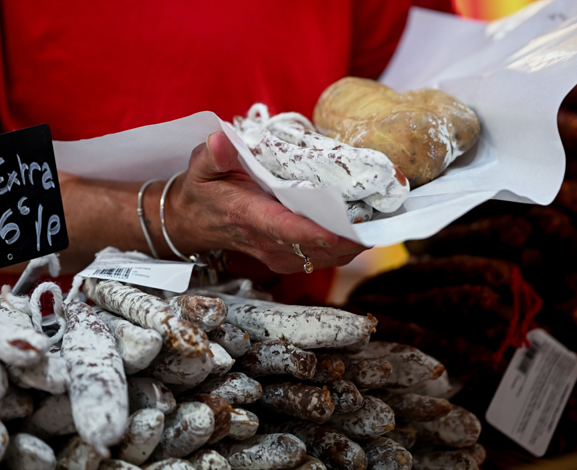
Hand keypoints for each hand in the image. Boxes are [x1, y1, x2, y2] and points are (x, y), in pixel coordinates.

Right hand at [167, 132, 367, 273]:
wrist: (194, 222)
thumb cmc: (203, 190)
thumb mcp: (200, 167)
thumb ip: (214, 154)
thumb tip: (220, 140)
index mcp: (248, 216)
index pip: (284, 228)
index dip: (311, 232)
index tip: (337, 230)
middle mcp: (267, 243)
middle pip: (314, 249)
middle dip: (348, 238)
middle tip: (380, 220)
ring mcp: (278, 255)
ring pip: (324, 258)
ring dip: (353, 244)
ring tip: (382, 223)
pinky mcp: (288, 259)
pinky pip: (323, 259)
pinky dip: (347, 247)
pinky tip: (367, 230)